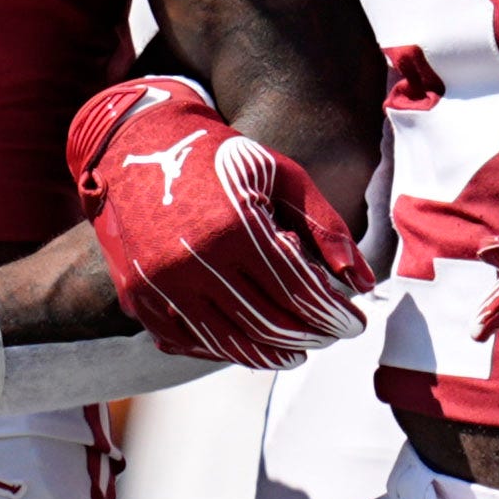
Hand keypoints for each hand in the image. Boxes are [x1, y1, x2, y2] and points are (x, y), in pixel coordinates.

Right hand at [65, 76, 370, 368]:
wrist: (134, 143)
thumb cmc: (217, 156)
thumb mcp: (280, 173)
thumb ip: (325, 225)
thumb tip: (364, 282)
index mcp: (233, 225)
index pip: (299, 293)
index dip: (335, 315)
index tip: (354, 323)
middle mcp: (192, 259)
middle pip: (270, 325)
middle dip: (312, 336)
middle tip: (331, 334)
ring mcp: (159, 281)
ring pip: (230, 343)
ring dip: (273, 354)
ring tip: (298, 348)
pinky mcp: (137, 294)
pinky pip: (188, 342)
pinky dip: (224, 349)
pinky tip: (249, 341)